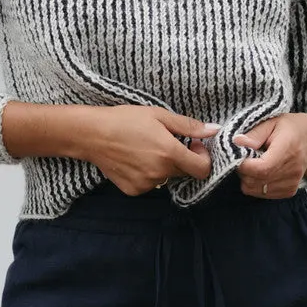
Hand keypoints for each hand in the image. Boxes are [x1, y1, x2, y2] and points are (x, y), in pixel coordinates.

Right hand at [80, 104, 219, 195]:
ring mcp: (146, 184)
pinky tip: (135, 160)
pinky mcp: (133, 190)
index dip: (202, 157)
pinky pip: (150, 184)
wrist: (92, 135)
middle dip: (182, 159)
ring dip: (164, 167)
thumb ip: (188, 126)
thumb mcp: (159, 115)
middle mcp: (160, 173)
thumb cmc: (125, 120)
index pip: (202, 169)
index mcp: (169, 153)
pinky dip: (148, 174)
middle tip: (166, 142)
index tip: (192, 145)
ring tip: (146, 149)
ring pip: (166, 178)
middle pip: (184, 172)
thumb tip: (214, 130)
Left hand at [233, 113, 306, 198]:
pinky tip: (262, 171)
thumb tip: (236, 143)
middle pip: (255, 181)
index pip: (262, 168)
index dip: (244, 165)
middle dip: (242, 171)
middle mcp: (293, 170)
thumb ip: (254, 134)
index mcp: (288, 149)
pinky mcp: (289, 191)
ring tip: (255, 162)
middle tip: (244, 157)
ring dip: (248, 178)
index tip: (238, 155)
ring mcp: (292, 183)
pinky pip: (261, 194)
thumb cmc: (290, 129)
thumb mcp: (272, 122)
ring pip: (255, 190)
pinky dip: (255, 184)